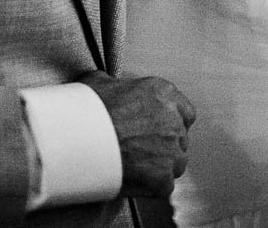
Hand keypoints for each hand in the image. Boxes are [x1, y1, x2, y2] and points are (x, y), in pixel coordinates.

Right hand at [79, 72, 194, 197]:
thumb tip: (105, 84)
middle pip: (179, 138)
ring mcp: (172, 152)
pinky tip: (133, 180)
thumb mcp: (98, 82)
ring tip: (136, 165)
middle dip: (164, 144)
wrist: (82, 140)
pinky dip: (151, 186)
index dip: (171, 121)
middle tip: (141, 147)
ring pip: (176, 163)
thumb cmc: (90, 111)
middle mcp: (174, 122)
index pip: (185, 111)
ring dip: (161, 165)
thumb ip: (112, 83)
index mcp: (164, 94)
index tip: (158, 127)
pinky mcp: (164, 179)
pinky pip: (164, 186)